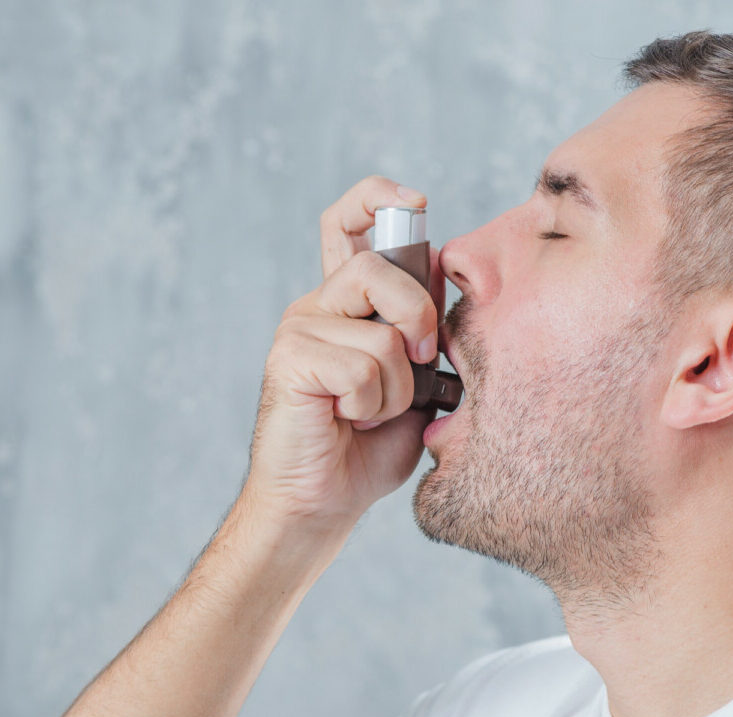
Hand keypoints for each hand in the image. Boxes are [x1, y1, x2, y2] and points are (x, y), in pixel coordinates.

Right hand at [242, 176, 444, 540]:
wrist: (325, 501)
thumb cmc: (371, 444)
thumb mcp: (414, 378)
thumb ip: (422, 328)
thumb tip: (442, 267)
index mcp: (348, 303)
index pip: (348, 222)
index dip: (376, 198)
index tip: (415, 201)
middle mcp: (318, 305)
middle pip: (377, 269)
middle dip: (417, 318)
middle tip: (420, 362)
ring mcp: (299, 329)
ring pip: (380, 333)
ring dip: (396, 387)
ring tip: (374, 411)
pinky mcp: (290, 360)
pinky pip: (360, 368)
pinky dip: (372, 405)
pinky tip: (350, 421)